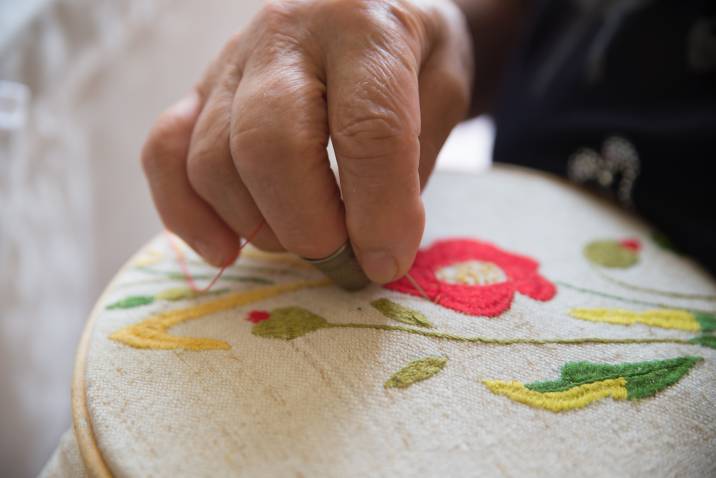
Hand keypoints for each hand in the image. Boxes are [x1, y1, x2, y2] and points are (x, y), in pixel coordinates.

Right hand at [141, 0, 472, 282]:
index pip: (368, 130)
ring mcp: (231, 59)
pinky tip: (226, 249)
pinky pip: (165, 153)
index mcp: (365, 28)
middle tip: (341, 258)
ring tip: (304, 242)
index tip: (387, 261)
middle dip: (308, 225)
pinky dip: (188, 213)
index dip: (379, 211)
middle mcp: (287, 33)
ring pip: (213, 158)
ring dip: (259, 225)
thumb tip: (371, 249)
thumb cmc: (413, 56)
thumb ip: (409, 167)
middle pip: (270, 144)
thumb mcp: (443, 95)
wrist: (371, 5)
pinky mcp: (199, 88)